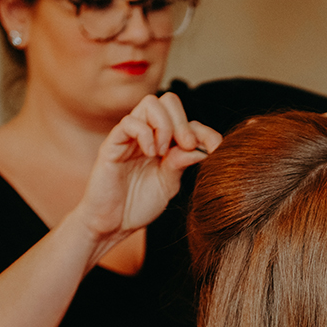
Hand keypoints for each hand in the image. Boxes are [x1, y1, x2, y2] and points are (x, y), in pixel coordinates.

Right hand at [77, 92, 222, 241]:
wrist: (112, 225)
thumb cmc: (138, 205)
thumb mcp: (169, 184)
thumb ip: (182, 162)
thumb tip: (202, 147)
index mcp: (164, 142)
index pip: (187, 120)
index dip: (204, 131)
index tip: (215, 148)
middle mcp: (147, 134)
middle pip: (169, 101)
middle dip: (183, 122)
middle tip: (186, 146)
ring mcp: (129, 137)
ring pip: (150, 103)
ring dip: (164, 125)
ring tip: (163, 152)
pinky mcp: (112, 144)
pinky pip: (129, 122)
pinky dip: (144, 134)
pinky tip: (150, 154)